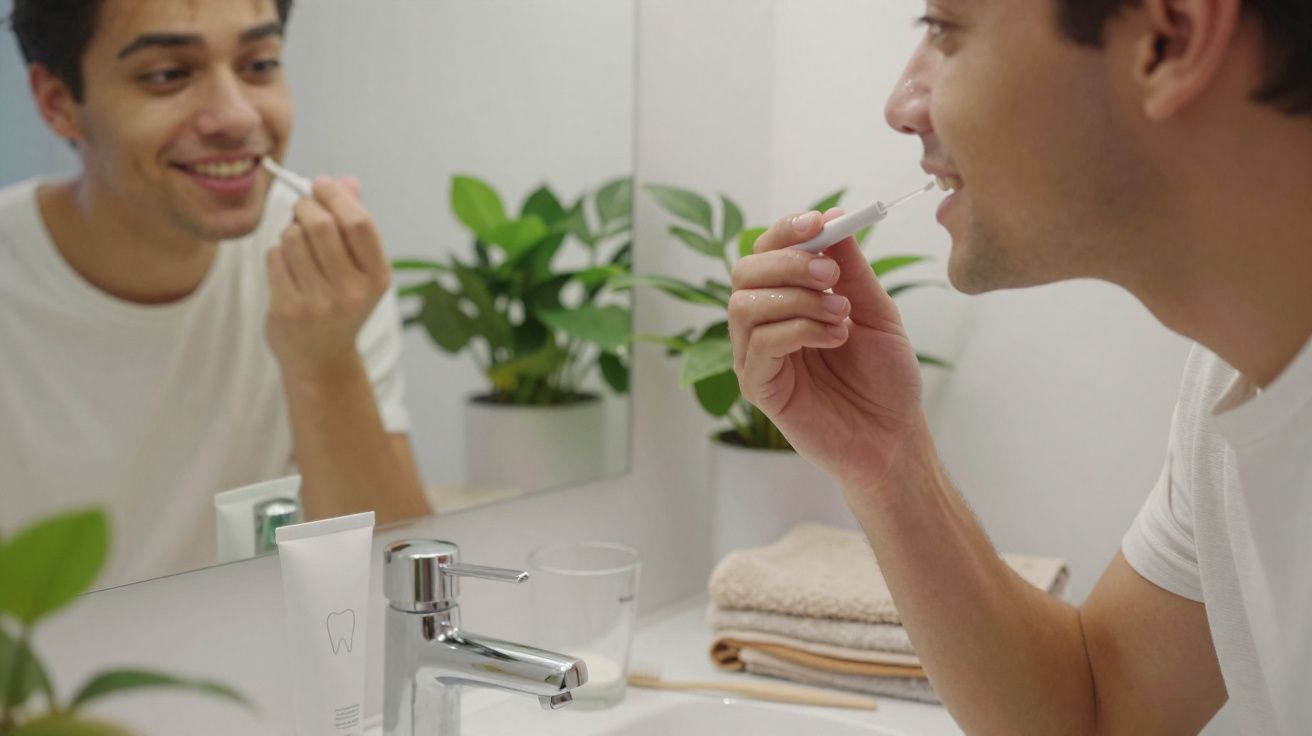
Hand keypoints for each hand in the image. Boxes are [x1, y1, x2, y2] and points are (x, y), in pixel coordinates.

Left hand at [266, 177, 390, 378]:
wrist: (321, 359)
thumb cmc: (339, 303)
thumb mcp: (359, 269)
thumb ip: (354, 224)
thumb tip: (346, 180)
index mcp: (378, 277)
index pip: (359, 223)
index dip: (337, 196)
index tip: (322, 185)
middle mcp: (353, 292)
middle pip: (321, 225)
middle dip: (305, 206)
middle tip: (301, 207)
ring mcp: (320, 304)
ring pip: (292, 238)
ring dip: (289, 232)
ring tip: (295, 246)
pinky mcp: (289, 310)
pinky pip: (273, 258)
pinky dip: (276, 254)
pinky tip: (286, 269)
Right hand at [728, 209, 930, 491]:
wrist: (895, 435)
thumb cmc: (885, 378)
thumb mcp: (875, 309)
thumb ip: (851, 267)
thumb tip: (831, 216)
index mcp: (788, 301)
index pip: (766, 253)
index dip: (785, 232)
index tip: (818, 222)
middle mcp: (765, 325)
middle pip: (744, 272)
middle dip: (788, 262)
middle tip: (832, 276)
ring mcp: (757, 357)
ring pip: (744, 305)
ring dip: (797, 299)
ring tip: (840, 315)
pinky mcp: (759, 388)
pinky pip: (759, 344)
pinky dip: (798, 330)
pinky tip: (834, 338)